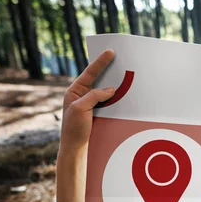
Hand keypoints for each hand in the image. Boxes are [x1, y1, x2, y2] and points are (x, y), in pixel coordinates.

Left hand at [56, 50, 114, 201]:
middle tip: (122, 61)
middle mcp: (83, 96)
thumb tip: (110, 89)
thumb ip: (95, 96)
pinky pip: (111, 103)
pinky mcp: (100, 115)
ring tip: (127, 78)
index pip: (90, 73)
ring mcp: (92, 105)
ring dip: (116, 86)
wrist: (76, 149)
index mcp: (75, 91)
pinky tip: (126, 97)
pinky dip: (118, 99)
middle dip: (110, 70)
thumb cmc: (74, 129)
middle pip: (99, 79)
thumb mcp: (81, 108)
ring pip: (106, 92)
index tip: (110, 52)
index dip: (100, 62)